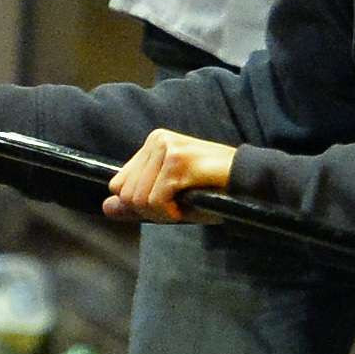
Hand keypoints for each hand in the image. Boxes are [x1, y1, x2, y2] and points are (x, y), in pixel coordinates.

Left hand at [104, 128, 236, 224]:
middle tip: (178, 207)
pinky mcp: (177, 162)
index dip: (140, 204)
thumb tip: (106, 208)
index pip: (119, 184)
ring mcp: (166, 149)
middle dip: (151, 211)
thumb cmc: (212, 190)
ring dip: (162, 213)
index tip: (167, 204)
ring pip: (138, 199)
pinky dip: (171, 212)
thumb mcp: (169, 197)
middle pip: (126, 194)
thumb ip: (137, 203)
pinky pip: (156, 200)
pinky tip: (189, 204)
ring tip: (185, 204)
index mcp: (152, 143)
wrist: (248, 183)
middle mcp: (157, 140)